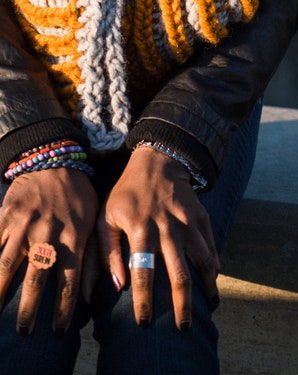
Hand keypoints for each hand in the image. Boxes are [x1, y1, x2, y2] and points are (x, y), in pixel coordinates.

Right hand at [0, 168, 98, 334]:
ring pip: (8, 263)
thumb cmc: (78, 197)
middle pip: (37, 277)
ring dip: (1, 291)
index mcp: (73, 236)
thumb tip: (93, 294)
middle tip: (25, 331)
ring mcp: (25, 224)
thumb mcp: (93, 222)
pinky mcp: (7, 215)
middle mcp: (48, 233)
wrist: (56, 160)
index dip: (64, 307)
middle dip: (30, 308)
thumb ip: (94, 257)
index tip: (59, 331)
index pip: (69, 280)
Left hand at [97, 147, 218, 329]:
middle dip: (182, 306)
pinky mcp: (202, 217)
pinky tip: (213, 281)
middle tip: (183, 328)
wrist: (158, 161)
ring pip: (202, 261)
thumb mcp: (106, 217)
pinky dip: (214, 266)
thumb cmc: (126, 194)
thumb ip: (106, 252)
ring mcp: (188, 222)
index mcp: (141, 230)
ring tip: (208, 306)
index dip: (144, 301)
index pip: (143, 274)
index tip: (145, 323)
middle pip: (179, 275)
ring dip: (206, 287)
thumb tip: (116, 285)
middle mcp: (168, 228)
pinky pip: (211, 246)